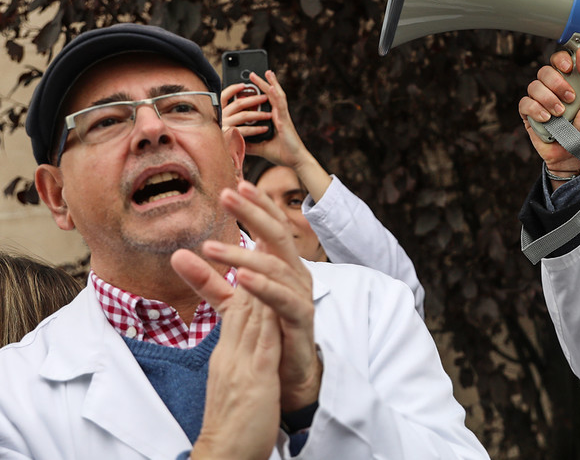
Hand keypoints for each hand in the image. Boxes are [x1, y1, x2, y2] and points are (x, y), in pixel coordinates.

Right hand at [171, 251, 281, 459]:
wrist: (224, 456)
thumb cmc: (235, 425)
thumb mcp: (237, 383)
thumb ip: (240, 359)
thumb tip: (243, 339)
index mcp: (228, 353)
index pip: (236, 305)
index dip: (247, 272)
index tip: (255, 245)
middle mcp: (231, 351)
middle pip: (240, 297)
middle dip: (248, 261)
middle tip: (253, 228)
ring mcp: (241, 360)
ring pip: (248, 308)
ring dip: (257, 273)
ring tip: (263, 242)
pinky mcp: (254, 374)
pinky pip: (261, 333)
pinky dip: (265, 306)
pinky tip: (271, 285)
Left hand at [178, 180, 322, 410]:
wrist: (287, 377)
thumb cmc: (267, 334)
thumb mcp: (231, 304)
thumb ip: (207, 280)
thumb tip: (177, 254)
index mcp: (282, 266)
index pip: (271, 226)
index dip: (256, 205)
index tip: (233, 185)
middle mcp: (295, 275)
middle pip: (278, 234)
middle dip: (253, 213)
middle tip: (227, 194)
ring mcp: (301, 296)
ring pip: (276, 265)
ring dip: (244, 254)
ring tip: (211, 248)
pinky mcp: (301, 319)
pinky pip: (284, 299)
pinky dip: (263, 287)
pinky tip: (241, 278)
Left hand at [221, 71, 310, 169]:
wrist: (295, 161)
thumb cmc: (283, 154)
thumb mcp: (261, 148)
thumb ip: (250, 143)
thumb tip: (237, 141)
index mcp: (275, 119)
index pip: (268, 101)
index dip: (263, 90)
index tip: (254, 82)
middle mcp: (280, 115)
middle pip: (272, 94)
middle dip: (263, 82)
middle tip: (253, 73)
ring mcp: (283, 116)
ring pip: (277, 95)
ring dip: (270, 83)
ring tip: (266, 72)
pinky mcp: (285, 121)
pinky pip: (280, 105)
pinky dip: (275, 95)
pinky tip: (271, 86)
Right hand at [518, 47, 579, 176]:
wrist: (579, 154)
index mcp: (571, 82)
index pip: (559, 61)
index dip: (561, 60)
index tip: (568, 67)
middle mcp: (554, 89)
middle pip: (545, 71)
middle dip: (557, 83)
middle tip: (570, 98)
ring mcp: (541, 102)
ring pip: (534, 86)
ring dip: (549, 99)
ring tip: (560, 113)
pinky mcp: (529, 115)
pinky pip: (525, 103)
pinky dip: (536, 109)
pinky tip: (547, 118)